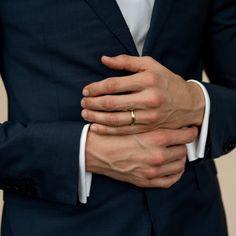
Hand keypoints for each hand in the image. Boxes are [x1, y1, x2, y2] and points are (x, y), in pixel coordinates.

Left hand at [81, 55, 204, 135]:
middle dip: (93, 103)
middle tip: (82, 102)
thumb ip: (126, 61)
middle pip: (112, 103)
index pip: (114, 84)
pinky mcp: (148, 128)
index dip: (96, 88)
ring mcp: (149, 116)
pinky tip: (95, 127)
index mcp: (147, 80)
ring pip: (116, 119)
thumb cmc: (167, 81)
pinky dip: (107, 130)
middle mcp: (148, 99)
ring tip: (85, 113)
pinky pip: (124, 131)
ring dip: (96, 117)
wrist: (188, 104)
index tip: (86, 90)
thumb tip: (104, 59)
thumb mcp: (151, 65)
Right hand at [86, 126, 197, 187]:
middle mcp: (158, 155)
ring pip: (180, 164)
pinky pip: (171, 180)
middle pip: (183, 150)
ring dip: (179, 157)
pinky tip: (171, 166)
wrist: (95, 151)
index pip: (186, 135)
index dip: (190, 131)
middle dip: (182, 143)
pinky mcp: (146, 181)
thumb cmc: (113, 135)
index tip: (190, 129)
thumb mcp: (135, 123)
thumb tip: (174, 124)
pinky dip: (175, 172)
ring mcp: (153, 171)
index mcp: (156, 138)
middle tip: (178, 139)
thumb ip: (155, 124)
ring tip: (174, 151)